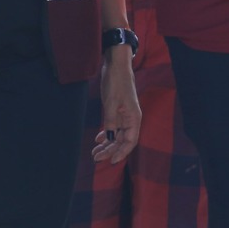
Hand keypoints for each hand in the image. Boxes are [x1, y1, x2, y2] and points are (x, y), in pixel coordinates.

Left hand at [93, 49, 139, 165]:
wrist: (115, 65)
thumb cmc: (116, 82)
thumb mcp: (111, 102)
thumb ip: (111, 121)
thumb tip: (110, 139)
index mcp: (133, 118)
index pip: (130, 141)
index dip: (121, 153)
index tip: (111, 161)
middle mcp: (130, 119)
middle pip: (122, 140)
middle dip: (110, 150)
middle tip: (96, 158)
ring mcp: (123, 115)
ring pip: (116, 135)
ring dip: (106, 144)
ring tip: (95, 153)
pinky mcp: (116, 110)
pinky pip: (113, 127)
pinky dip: (106, 134)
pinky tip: (98, 139)